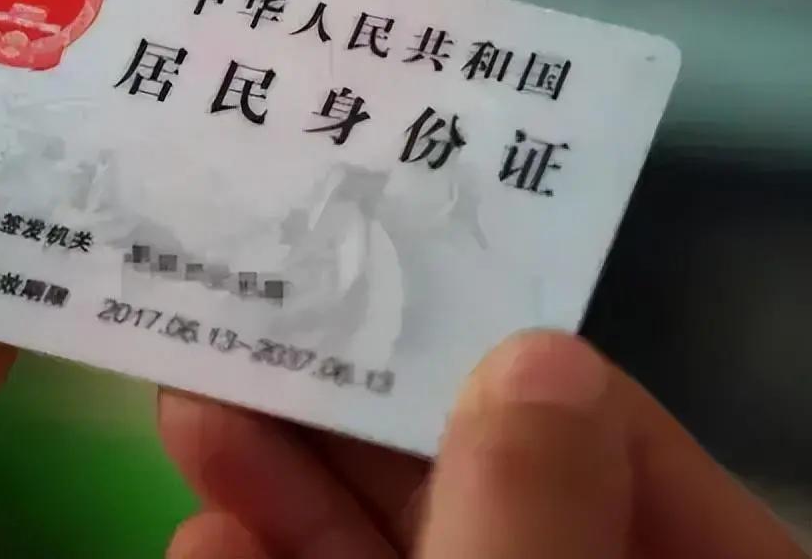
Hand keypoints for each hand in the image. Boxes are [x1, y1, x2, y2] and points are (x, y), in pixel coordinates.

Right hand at [159, 332, 805, 558]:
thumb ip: (535, 526)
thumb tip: (537, 358)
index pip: (625, 450)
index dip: (509, 365)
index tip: (389, 285)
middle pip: (485, 492)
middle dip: (354, 414)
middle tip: (251, 314)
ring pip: (403, 553)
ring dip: (287, 489)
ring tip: (193, 403)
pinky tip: (205, 535)